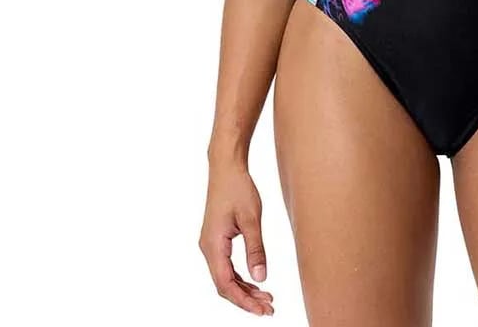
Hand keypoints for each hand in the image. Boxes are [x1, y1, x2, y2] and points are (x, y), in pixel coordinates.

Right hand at [199, 162, 274, 316]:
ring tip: (266, 298)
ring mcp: (211, 245)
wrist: (226, 167)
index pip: (225, 284)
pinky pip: (226, 266)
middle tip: (269, 308)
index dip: (243, 301)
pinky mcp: (217, 240)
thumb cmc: (238, 188)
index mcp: (213, 245)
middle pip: (224, 285)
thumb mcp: (251, 218)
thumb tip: (261, 278)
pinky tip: (255, 281)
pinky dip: (240, 277)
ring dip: (244, 289)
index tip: (262, 310)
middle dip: (245, 299)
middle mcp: (208, 248)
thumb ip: (256, 249)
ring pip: (225, 277)